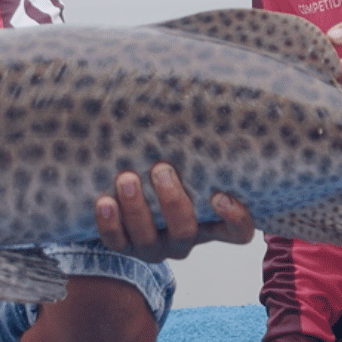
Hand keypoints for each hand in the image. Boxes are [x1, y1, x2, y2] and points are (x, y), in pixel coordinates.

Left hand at [93, 162, 254, 261]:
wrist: (124, 198)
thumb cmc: (167, 173)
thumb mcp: (187, 165)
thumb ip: (197, 149)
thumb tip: (205, 94)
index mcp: (209, 222)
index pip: (237, 232)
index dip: (235, 220)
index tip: (219, 196)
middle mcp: (183, 238)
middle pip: (185, 232)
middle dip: (172, 202)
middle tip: (161, 170)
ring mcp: (152, 246)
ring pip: (147, 238)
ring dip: (136, 208)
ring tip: (127, 178)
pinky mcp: (123, 247)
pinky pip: (116, 241)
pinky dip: (109, 222)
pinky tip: (104, 201)